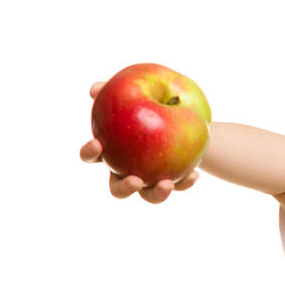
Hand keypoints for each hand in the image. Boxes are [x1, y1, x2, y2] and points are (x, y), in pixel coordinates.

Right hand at [79, 80, 200, 201]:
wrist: (175, 113)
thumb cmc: (144, 101)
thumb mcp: (130, 93)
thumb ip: (111, 90)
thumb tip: (95, 89)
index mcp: (109, 152)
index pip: (91, 156)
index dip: (90, 153)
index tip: (97, 143)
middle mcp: (126, 171)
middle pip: (118, 189)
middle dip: (124, 188)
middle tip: (135, 180)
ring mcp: (149, 180)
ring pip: (148, 196)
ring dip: (157, 194)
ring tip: (167, 183)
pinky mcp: (172, 181)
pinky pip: (178, 186)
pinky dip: (185, 183)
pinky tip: (194, 175)